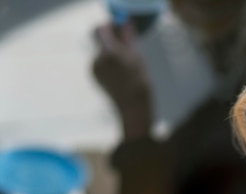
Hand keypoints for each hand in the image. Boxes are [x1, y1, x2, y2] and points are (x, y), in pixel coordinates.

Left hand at [91, 22, 152, 138]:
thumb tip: (124, 23)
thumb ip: (128, 37)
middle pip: (100, 40)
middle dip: (111, 41)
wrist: (133, 107)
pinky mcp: (94, 76)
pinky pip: (100, 64)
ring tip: (125, 68)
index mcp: (109, 52)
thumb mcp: (137, 58)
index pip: (102, 29)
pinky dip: (108, 65)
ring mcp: (94, 68)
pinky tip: (119, 76)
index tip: (118, 29)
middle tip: (124, 47)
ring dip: (111, 54)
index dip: (109, 27)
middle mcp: (98, 58)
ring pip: (101, 53)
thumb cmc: (139, 83)